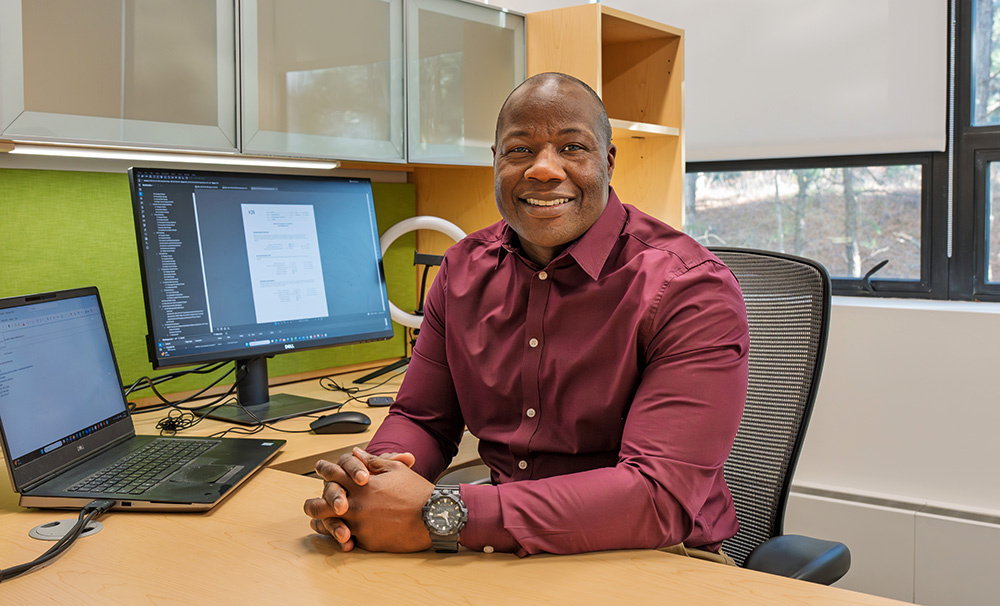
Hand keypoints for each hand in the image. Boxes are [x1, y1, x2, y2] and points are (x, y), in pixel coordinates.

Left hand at [304, 448, 432, 551]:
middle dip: (312, 505)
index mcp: (362, 484)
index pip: (334, 473)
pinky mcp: (367, 541)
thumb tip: (356, 453)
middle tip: (311, 505)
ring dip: (322, 525)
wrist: (434, 516)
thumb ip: (372, 461)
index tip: (320, 468)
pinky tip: (340, 538)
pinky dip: (343, 539)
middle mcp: (356, 504)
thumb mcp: (395, 470)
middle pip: (321, 505)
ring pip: (330, 526)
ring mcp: (360, 524)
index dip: (324, 470)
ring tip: (318, 524)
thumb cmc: (417, 492)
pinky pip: (348, 540)